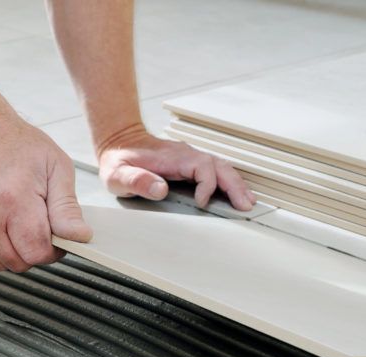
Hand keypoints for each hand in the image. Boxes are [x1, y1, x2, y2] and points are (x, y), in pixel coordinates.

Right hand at [0, 112, 91, 271]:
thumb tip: (80, 237)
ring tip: (15, 222)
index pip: (37, 252)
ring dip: (12, 251)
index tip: (54, 235)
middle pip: (18, 262)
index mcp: (14, 198)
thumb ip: (67, 208)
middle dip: (32, 251)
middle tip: (36, 226)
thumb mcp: (56, 167)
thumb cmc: (18, 146)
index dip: (52, 250)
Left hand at [97, 124, 255, 210]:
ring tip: (248, 202)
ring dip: (236, 184)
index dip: (207, 184)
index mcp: (171, 157)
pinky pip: (216, 170)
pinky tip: (237, 193)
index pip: (201, 166)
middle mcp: (185, 155)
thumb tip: (160, 189)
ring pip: (221, 167)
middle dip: (234, 185)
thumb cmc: (118, 159)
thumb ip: (137, 180)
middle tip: (244, 205)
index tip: (202, 202)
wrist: (119, 141)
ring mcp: (190, 158)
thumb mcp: (118, 174)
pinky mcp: (191, 163)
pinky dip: (229, 181)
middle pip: (219, 166)